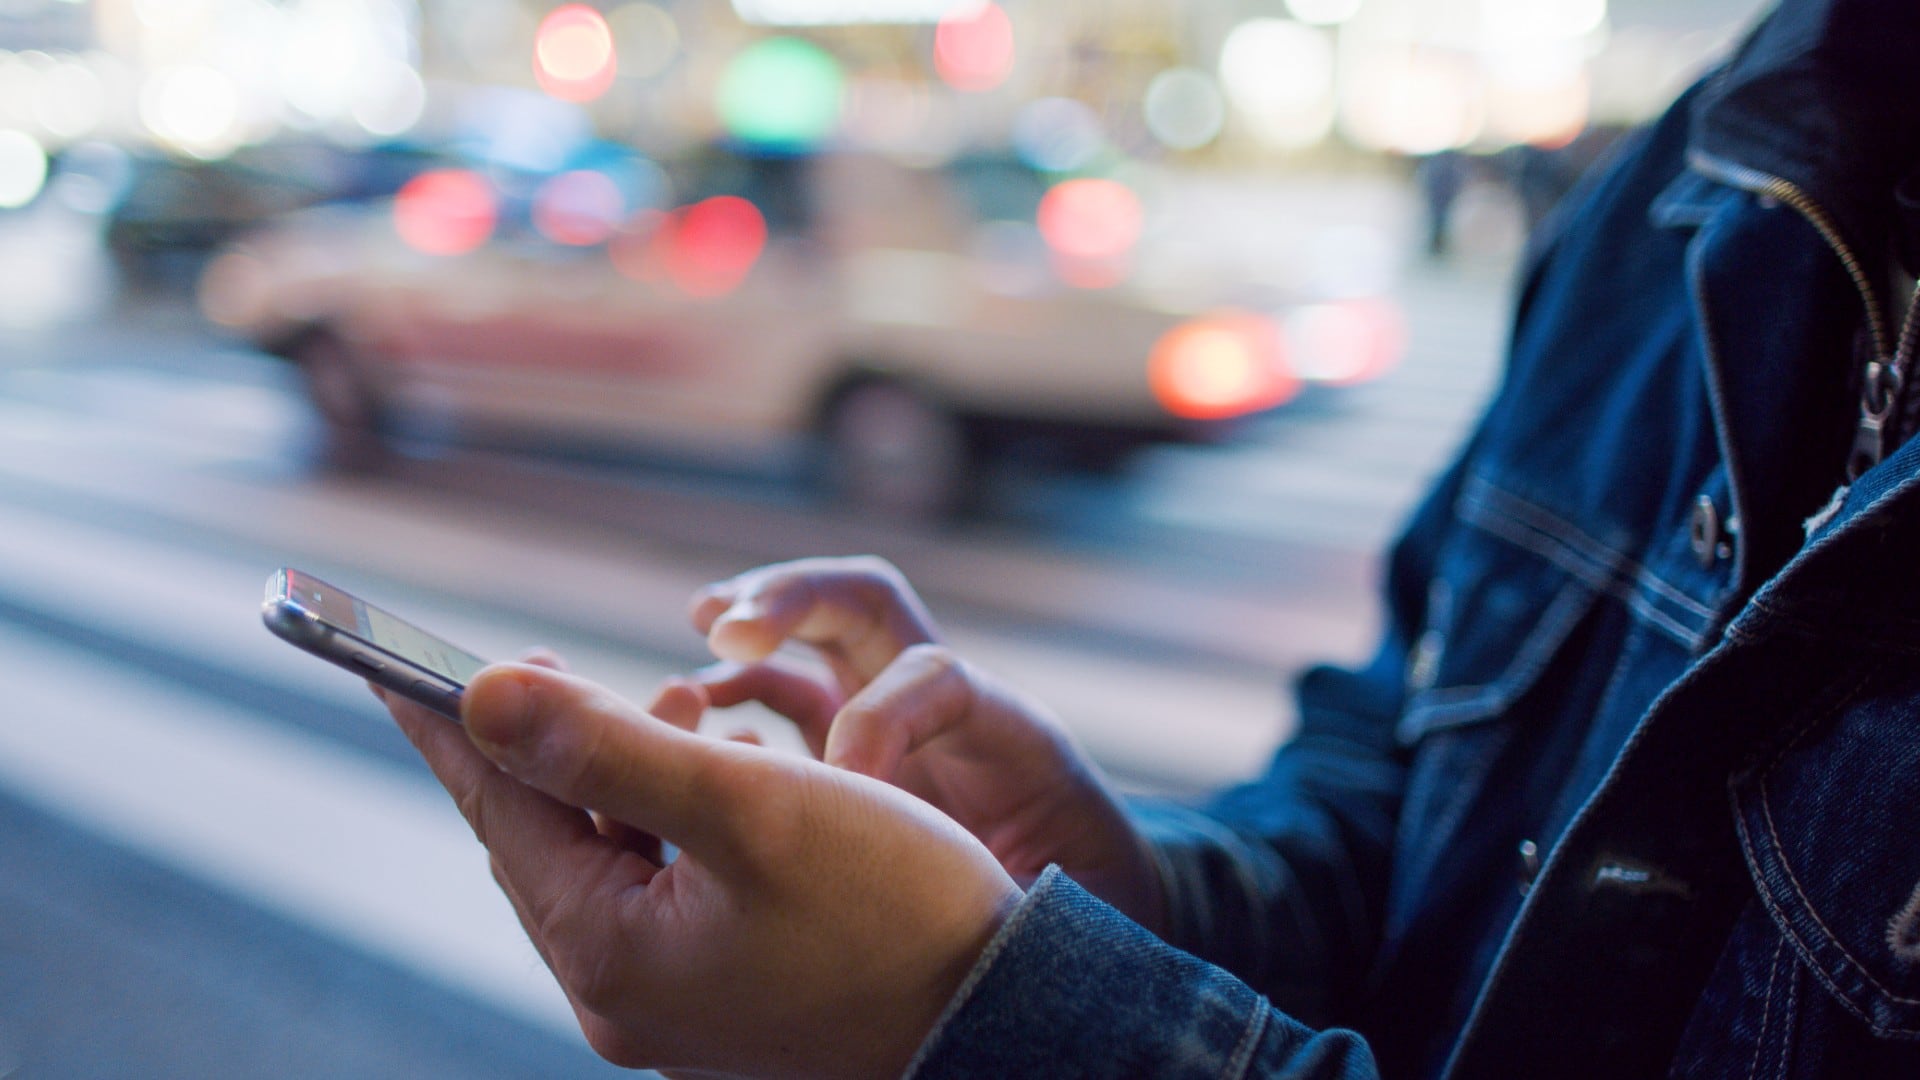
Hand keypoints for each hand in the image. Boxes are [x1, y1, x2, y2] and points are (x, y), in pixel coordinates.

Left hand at [375, 653, 1019, 1078]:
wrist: (1005, 1014)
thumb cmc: (894, 907)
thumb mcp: (749, 809)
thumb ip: (609, 749)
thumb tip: (484, 694)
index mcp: (611, 953)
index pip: (501, 813)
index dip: (453, 724)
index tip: (392, 661)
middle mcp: (626, 990)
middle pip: (547, 839)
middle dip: (552, 743)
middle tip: (556, 662)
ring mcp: (676, 999)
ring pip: (609, 858)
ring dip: (624, 773)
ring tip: (677, 709)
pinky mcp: (726, 989)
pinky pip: (662, 886)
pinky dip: (672, 820)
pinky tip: (721, 776)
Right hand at [688, 557, 1166, 933]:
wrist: (1081, 917)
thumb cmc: (1076, 907)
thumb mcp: (1061, 899)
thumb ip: (1006, 887)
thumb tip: (936, 884)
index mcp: (1006, 732)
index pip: (935, 676)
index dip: (879, 721)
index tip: (849, 796)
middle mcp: (940, 708)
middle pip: (867, 604)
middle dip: (796, 599)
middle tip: (729, 625)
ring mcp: (890, 721)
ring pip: (819, 633)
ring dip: (757, 618)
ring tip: (706, 621)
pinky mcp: (848, 754)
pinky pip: (785, 694)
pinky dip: (738, 686)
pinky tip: (693, 705)